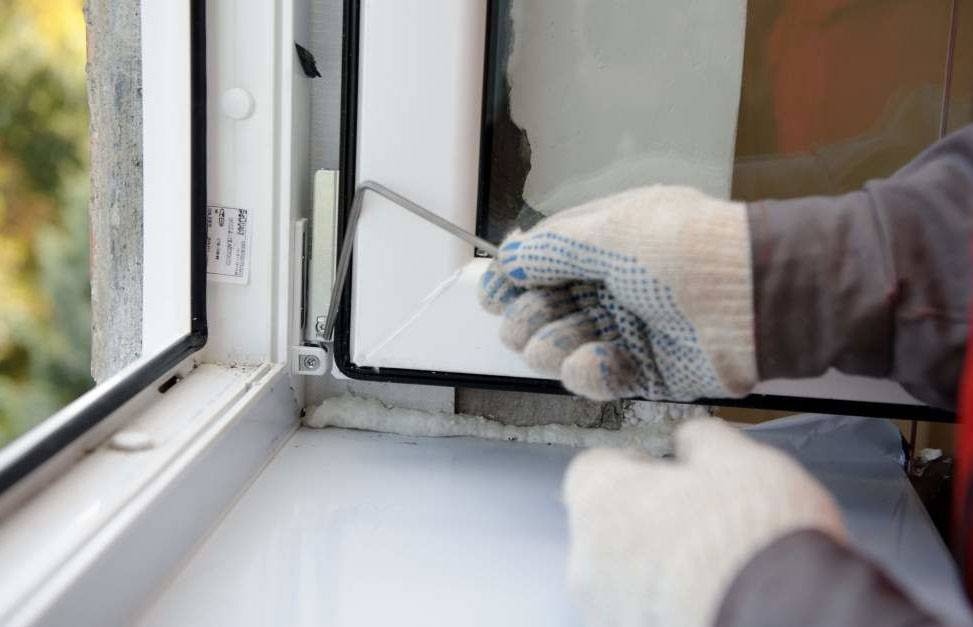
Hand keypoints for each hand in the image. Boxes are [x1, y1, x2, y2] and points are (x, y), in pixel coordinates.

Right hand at [479, 185, 756, 401]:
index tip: (493, 293)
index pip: (533, 265)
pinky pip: (590, 379)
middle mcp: (601, 286)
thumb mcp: (611, 229)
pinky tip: (600, 361)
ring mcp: (618, 330)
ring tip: (571, 339)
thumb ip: (549, 247)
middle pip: (533, 311)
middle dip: (526, 316)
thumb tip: (507, 255)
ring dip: (551, 345)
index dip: (507, 280)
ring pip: (553, 349)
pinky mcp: (637, 372)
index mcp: (596, 243)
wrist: (751, 299)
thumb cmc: (680, 249)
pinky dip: (588, 373)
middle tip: (538, 316)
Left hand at [563, 419, 846, 626]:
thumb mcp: (738, 460)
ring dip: (658, 569)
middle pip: (609, 525)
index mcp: (602, 498)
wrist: (777, 619)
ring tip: (716, 569)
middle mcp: (588, 558)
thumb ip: (702, 441)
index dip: (638, 467)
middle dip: (649, 520)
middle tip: (701, 521)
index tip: (666, 470)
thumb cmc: (753, 543)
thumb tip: (692, 439)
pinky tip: (712, 600)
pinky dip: (669, 604)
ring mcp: (604, 610)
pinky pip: (642, 613)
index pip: (595, 468)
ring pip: (624, 575)